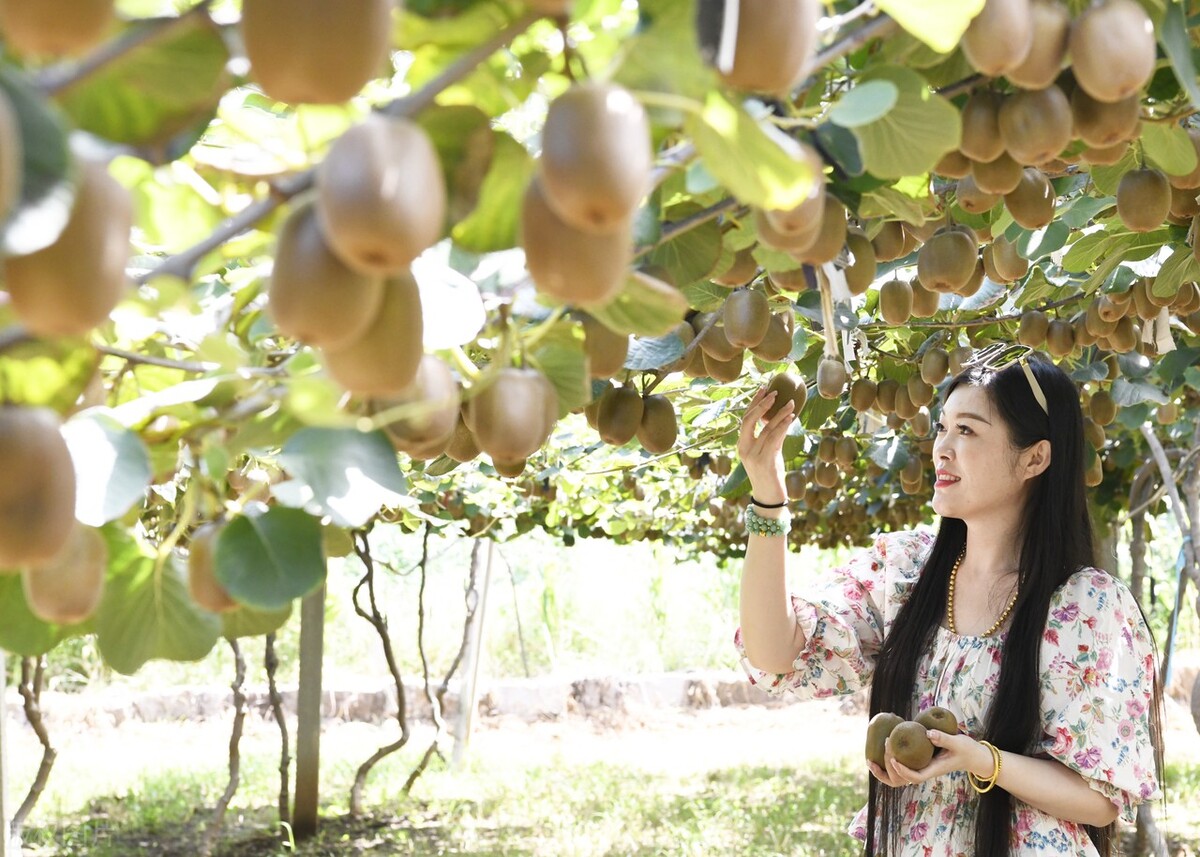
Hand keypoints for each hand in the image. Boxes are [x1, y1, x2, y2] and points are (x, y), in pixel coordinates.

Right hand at [737, 386, 793, 500]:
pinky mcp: (765, 461)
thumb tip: (783, 418)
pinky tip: (790, 418)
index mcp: (742, 445)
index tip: (763, 389)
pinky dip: (783, 426)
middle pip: (749, 420)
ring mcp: (753, 456)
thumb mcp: (770, 453)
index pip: (745, 419)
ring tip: (790, 403)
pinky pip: (774, 439)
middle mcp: (744, 449)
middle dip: (762, 404)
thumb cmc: (770, 475)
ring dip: (779, 414)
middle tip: (774, 392)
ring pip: (765, 429)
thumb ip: (772, 437)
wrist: (769, 498)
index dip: (754, 403)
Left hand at [868, 729, 993, 786]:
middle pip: (903, 779)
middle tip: (883, 746)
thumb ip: (944, 738)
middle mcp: (926, 771)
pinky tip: (881, 752)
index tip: (893, 759)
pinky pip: (903, 766)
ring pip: (900, 777)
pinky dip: (890, 763)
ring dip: (884, 771)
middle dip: (889, 768)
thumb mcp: (958, 742)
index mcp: (934, 770)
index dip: (902, 771)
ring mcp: (923, 767)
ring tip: (870, 760)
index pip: (915, 777)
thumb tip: (927, 734)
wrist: (974, 757)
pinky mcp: (921, 762)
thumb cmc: (967, 750)